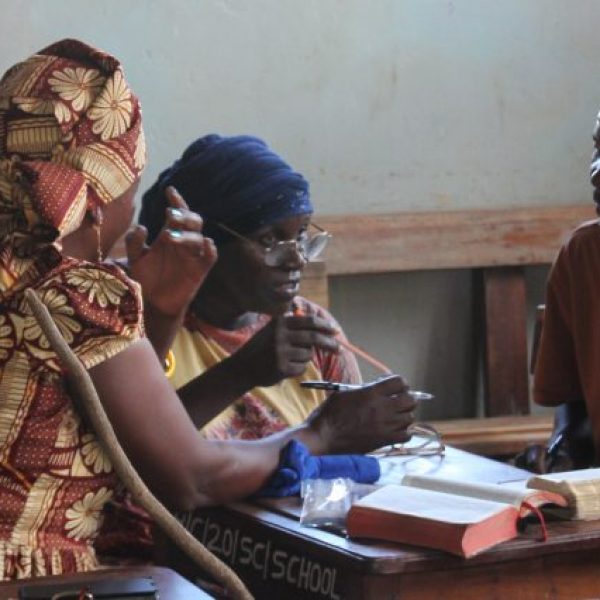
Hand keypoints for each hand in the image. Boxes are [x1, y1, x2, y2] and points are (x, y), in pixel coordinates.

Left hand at [127, 186, 216, 317]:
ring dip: (188, 234)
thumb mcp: (135, 259)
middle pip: (193, 221)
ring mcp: (193, 256)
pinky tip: (206, 244)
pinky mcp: (200, 270)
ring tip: (170, 236)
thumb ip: (134, 242)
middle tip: (171, 214)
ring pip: (200, 238)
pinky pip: (210, 257)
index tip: (169, 191)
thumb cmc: (146, 278)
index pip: (178, 213)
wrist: (154, 304)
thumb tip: (143, 226)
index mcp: (170, 234)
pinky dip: (211, 250)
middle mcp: (183, 243)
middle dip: (184, 215)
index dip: (177, 201)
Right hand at [229, 314, 338, 387]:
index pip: (309, 321)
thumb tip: (326, 328)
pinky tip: (284, 367)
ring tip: (289, 358)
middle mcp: (280, 334)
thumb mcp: (275, 330)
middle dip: (329, 344)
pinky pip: (301, 368)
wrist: (243, 367)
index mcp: (280, 322)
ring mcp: (280, 351)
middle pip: (313, 338)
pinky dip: (297, 369)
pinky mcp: (281, 367)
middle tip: (338, 349)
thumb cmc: (264, 347)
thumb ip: (296, 326)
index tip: (335, 331)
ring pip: (308, 355)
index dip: (325, 326)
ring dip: (304, 358)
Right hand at [306, 375, 415, 453]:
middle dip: (406, 398)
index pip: (399, 382)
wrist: (323, 438)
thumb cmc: (328, 415)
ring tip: (394, 416)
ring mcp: (385, 426)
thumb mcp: (343, 393)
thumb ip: (363, 390)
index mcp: (371, 393)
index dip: (399, 383)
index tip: (393, 387)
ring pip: (410, 418)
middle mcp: (382, 409)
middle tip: (397, 400)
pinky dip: (403, 432)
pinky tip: (394, 430)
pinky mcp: (384, 441)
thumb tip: (375, 390)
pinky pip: (406, 435)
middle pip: (410, 400)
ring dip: (404, 415)